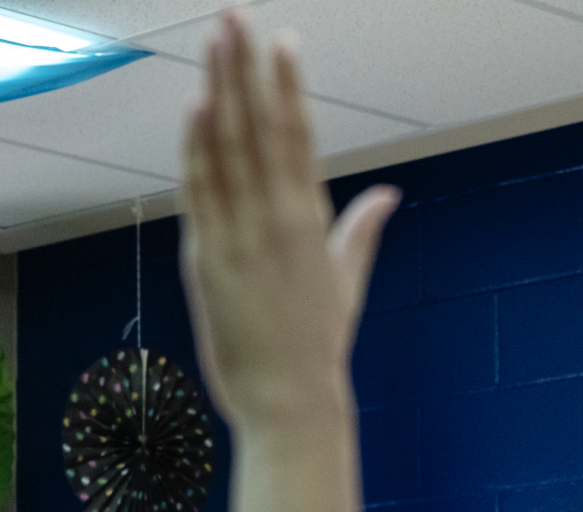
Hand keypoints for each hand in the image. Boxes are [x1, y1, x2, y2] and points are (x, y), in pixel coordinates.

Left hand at [180, 11, 397, 425]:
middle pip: (260, 127)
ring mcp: (240, 238)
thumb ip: (360, 232)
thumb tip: (386, 195)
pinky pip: (200, 194)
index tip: (283, 41)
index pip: (299, 136)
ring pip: (227, 150)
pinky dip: (196, 150)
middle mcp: (277, 220)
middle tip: (235, 14)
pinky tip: (195, 107)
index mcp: (311, 220)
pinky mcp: (207, 261)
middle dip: (245, 67)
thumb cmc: (316, 347)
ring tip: (214, 41)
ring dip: (218, 90)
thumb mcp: (346, 283)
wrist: (289, 403)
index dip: (289, 85)